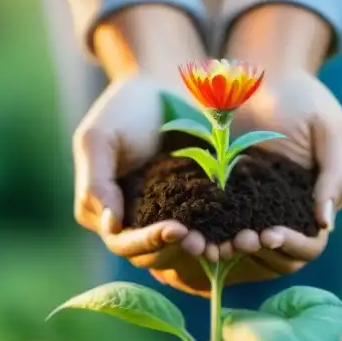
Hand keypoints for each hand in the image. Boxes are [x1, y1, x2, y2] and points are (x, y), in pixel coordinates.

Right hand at [74, 4, 220, 286]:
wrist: (163, 85)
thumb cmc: (125, 109)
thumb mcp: (99, 138)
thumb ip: (96, 181)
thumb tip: (110, 225)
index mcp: (108, 214)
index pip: (124, 242)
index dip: (147, 242)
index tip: (176, 230)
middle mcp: (138, 224)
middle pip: (155, 255)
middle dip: (180, 252)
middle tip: (207, 245)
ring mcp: (169, 218)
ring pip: (184, 251)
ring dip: (206, 252)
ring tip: (229, 246)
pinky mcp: (201, 209)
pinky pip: (212, 231)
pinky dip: (225, 237)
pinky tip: (245, 234)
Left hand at [149, 67, 341, 295]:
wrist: (261, 75)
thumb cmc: (305, 100)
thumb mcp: (329, 130)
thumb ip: (335, 174)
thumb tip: (326, 223)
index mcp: (314, 206)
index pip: (310, 245)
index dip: (293, 247)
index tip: (271, 235)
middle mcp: (283, 216)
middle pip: (275, 257)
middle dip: (258, 253)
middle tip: (238, 241)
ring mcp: (250, 209)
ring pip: (242, 248)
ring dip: (227, 251)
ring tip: (211, 245)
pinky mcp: (220, 197)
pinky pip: (213, 224)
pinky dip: (204, 233)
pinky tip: (190, 231)